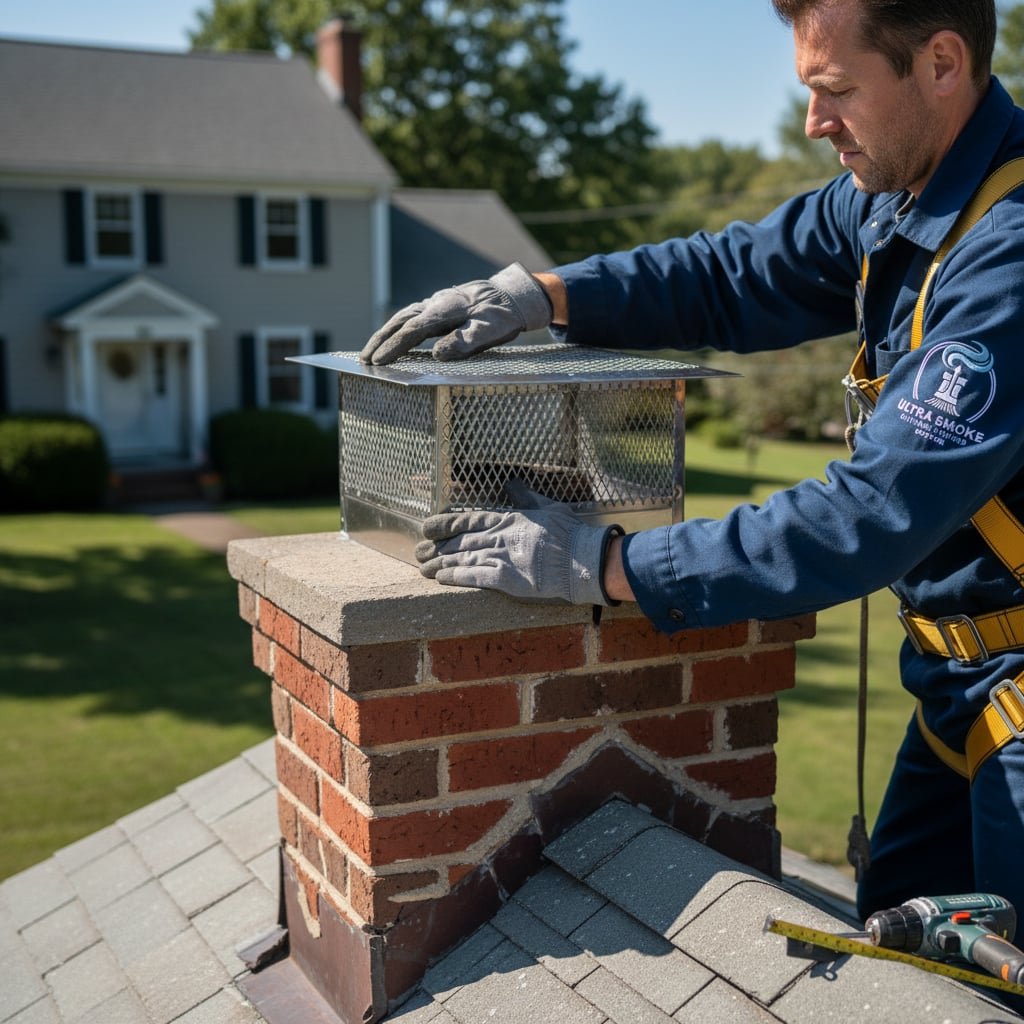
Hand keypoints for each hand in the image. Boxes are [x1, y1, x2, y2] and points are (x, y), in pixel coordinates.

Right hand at [360, 263, 552, 364]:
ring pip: (401, 318)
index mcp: (446, 309)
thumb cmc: (502, 315)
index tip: (379, 362)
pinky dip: (394, 329)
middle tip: (363, 361)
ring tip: (369, 354)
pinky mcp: (435, 308)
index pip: (413, 329)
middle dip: (380, 341)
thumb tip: (438, 354)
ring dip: (383, 335)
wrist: (510, 294)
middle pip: (400, 321)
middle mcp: (435, 304)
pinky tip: (389, 340)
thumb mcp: (491, 329)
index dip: (395, 347)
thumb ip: (466, 341)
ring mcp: (433, 304)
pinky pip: (409, 318)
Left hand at [415, 482, 621, 604]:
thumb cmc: (570, 533)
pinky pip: (474, 577)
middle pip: (460, 541)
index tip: (427, 528)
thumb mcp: (547, 507)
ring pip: (462, 558)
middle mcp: (500, 536)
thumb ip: (525, 496)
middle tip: (418, 553)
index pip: (467, 519)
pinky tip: (440, 578)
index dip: (444, 524)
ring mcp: (502, 557)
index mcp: (508, 518)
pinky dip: (455, 576)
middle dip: (437, 547)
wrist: (584, 559)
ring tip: (423, 568)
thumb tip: (511, 481)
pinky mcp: (508, 579)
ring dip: (440, 563)